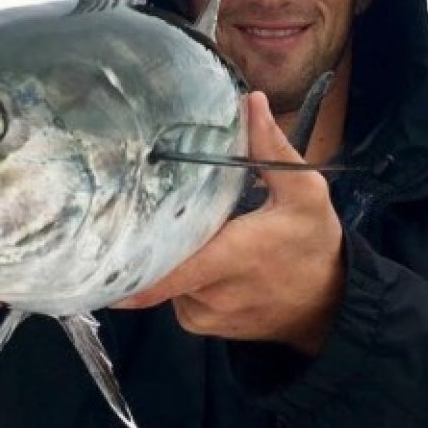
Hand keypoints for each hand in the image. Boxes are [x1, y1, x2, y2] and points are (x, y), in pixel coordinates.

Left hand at [115, 92, 344, 354]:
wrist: (331, 306)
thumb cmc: (314, 244)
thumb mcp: (306, 192)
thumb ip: (273, 149)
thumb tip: (251, 100)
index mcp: (233, 257)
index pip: (166, 272)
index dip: (126, 268)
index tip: (96, 247)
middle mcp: (211, 293)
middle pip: (156, 268)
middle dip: (146, 242)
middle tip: (131, 213)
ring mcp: (204, 315)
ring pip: (165, 280)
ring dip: (170, 257)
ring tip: (189, 233)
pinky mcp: (201, 327)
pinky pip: (175, 297)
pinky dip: (181, 278)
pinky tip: (203, 261)